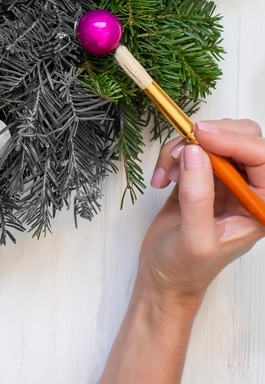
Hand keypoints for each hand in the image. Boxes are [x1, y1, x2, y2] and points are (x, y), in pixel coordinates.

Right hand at [140, 118, 264, 305]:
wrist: (162, 279)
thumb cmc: (185, 270)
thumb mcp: (196, 239)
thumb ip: (198, 196)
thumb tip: (195, 152)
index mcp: (259, 206)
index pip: (261, 158)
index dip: (234, 141)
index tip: (201, 137)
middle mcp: (246, 191)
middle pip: (242, 139)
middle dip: (210, 137)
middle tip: (182, 147)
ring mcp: (223, 182)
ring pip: (213, 139)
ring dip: (185, 147)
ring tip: (168, 171)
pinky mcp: (199, 177)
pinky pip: (191, 149)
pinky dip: (173, 155)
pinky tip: (163, 177)